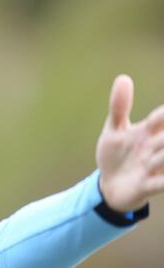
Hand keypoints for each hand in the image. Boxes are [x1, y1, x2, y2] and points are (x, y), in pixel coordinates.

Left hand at [96, 74, 163, 211]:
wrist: (109, 189)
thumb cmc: (116, 156)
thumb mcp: (114, 130)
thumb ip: (119, 107)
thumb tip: (123, 78)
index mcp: (149, 131)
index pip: (163, 116)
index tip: (162, 114)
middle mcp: (156, 148)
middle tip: (156, 140)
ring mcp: (153, 167)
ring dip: (161, 157)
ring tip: (150, 159)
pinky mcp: (148, 186)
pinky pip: (161, 184)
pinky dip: (163, 180)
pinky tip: (157, 174)